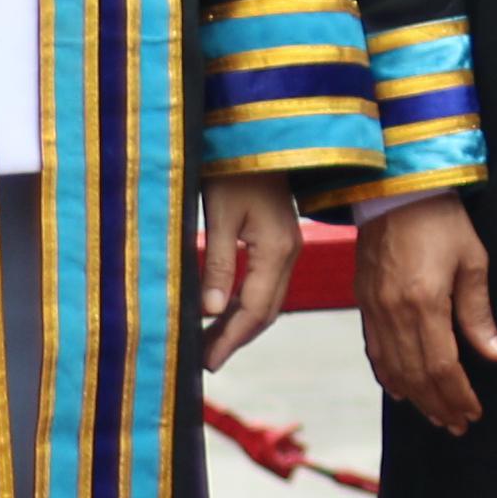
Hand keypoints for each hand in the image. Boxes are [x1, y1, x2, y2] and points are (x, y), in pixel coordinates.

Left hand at [194, 174, 303, 371]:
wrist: (258, 134)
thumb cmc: (233, 169)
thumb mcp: (219, 215)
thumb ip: (218, 264)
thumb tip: (211, 311)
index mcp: (277, 250)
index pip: (255, 309)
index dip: (232, 339)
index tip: (208, 362)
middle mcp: (289, 253)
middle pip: (267, 310)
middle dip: (237, 338)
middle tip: (207, 362)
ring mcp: (288, 246)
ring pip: (268, 299)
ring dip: (241, 323)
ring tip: (211, 343)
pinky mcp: (280, 238)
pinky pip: (266, 283)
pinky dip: (246, 303)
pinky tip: (225, 310)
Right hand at [355, 193, 496, 428]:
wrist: (394, 189)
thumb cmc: (440, 219)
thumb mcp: (472, 260)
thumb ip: (479, 313)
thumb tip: (495, 355)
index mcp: (424, 302)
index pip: (442, 365)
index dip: (458, 394)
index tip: (473, 412)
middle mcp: (394, 312)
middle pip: (417, 374)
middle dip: (439, 404)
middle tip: (457, 424)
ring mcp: (374, 309)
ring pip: (393, 368)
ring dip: (416, 397)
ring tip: (436, 416)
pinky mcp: (364, 302)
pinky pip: (374, 350)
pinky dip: (388, 376)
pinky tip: (400, 392)